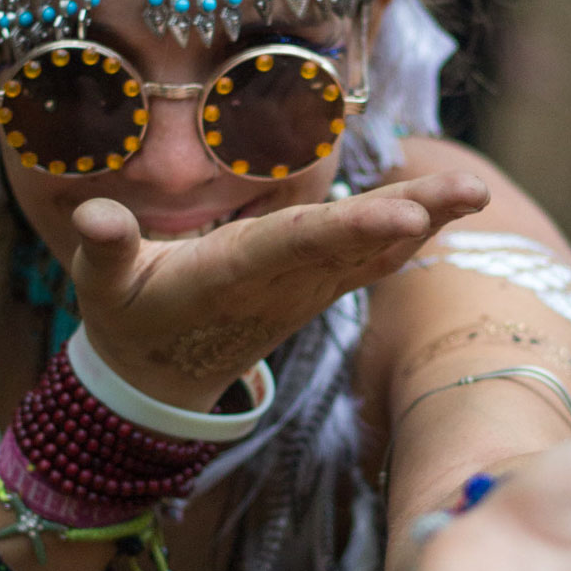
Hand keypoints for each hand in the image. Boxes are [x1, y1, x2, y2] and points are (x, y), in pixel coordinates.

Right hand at [70, 172, 488, 407]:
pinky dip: (408, 234)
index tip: (405, 215)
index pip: (301, 243)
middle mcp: (281, 282)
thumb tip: (95, 216)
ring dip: (425, 220)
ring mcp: (304, 289)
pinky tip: (447, 209)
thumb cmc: (126, 317)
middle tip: (471, 190)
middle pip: (356, 243)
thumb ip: (104, 247)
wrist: (157, 380)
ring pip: (373, 250)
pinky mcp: (313, 289)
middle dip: (415, 216)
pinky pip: (369, 261)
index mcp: (234, 273)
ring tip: (475, 191)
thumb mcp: (100, 285)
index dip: (353, 228)